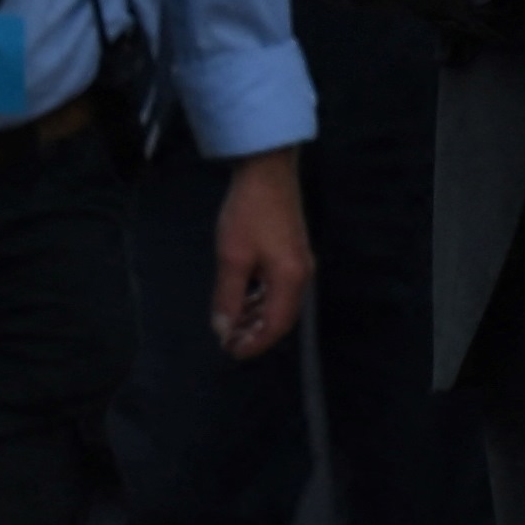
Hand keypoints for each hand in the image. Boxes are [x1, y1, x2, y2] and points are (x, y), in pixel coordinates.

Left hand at [206, 149, 314, 359]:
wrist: (267, 172)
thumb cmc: (248, 213)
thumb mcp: (232, 257)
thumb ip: (229, 296)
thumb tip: (223, 328)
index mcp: (290, 279)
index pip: (275, 325)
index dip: (255, 343)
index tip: (232, 353)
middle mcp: (301, 275)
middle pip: (281, 317)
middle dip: (256, 333)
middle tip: (229, 343)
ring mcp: (298, 263)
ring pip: (278, 302)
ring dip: (256, 316)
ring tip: (232, 326)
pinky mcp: (290, 252)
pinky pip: (277, 287)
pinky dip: (260, 299)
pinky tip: (243, 300)